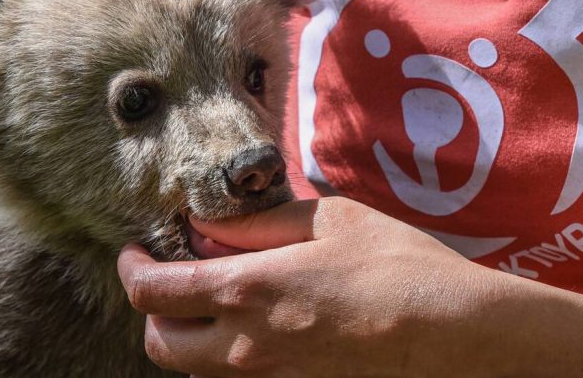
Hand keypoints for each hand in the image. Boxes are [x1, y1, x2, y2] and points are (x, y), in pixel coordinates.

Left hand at [117, 197, 506, 376]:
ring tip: (213, 293)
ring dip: (187, 332)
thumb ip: (253, 225)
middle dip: (150, 311)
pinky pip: (237, 374)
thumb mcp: (324, 221)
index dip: (131, 270)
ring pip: (195, 368)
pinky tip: (255, 315)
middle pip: (161, 346)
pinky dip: (226, 348)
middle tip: (168, 276)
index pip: (152, 293)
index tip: (135, 251)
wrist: (450, 332)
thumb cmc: (392, 264)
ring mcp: (270, 375)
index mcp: (246, 292)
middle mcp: (247, 345)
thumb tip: (205, 227)